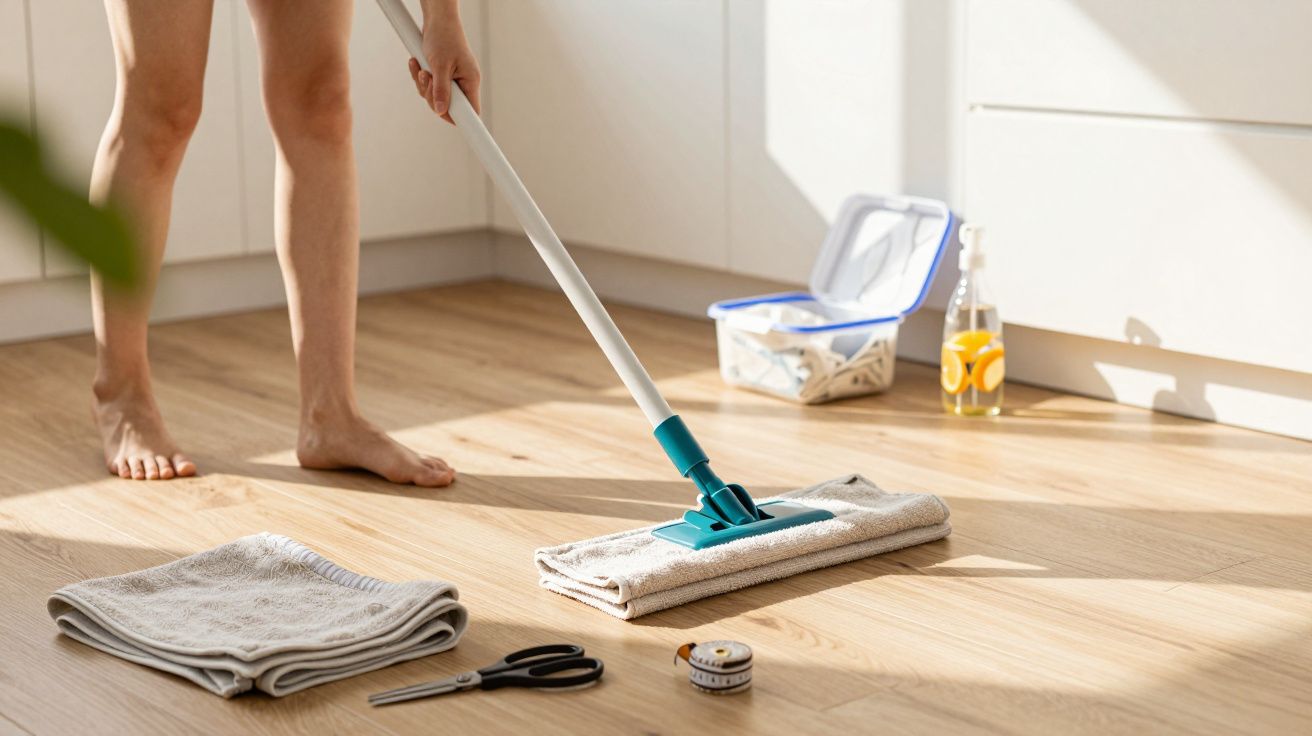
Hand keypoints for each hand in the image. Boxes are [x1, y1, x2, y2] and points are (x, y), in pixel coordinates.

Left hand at [407, 4, 480, 123]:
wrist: (437, 19)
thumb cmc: (444, 37)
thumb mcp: (440, 65)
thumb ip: (441, 90)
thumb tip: (441, 111)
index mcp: (470, 81)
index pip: (471, 111)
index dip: (459, 118)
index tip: (451, 122)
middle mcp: (463, 83)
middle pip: (448, 107)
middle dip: (432, 96)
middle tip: (427, 78)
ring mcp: (452, 80)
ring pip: (435, 97)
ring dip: (423, 85)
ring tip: (421, 68)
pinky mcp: (441, 75)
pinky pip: (429, 86)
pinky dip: (420, 78)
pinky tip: (416, 64)